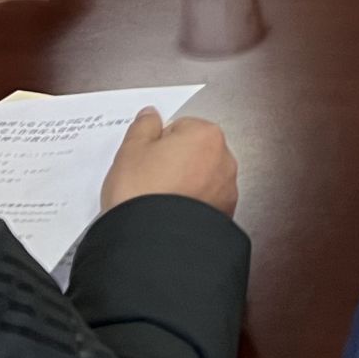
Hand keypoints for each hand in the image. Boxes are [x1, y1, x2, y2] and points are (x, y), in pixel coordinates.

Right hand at [101, 108, 239, 216]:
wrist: (151, 242)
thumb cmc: (142, 193)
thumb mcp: (131, 150)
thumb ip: (144, 126)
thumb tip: (151, 115)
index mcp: (206, 135)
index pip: (180, 128)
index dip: (157, 144)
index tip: (146, 159)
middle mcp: (224, 159)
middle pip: (193, 152)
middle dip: (173, 163)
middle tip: (149, 180)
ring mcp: (227, 189)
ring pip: (200, 178)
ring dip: (184, 184)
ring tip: (158, 199)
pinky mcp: (225, 214)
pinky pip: (205, 201)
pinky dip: (191, 205)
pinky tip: (171, 214)